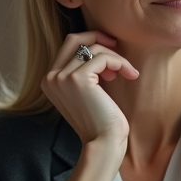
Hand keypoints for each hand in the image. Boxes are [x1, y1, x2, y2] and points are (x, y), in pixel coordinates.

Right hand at [40, 32, 138, 147]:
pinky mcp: (77, 79)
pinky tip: (130, 74)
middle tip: (116, 45)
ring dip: (115, 56)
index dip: (90, 43)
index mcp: (50, 81)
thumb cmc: (101, 122)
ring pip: (92, 48)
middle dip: (97, 37)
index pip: (67, 47)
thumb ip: (83, 73)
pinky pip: (102, 57)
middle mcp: (51, 78)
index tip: (109, 54)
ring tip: (126, 72)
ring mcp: (61, 78)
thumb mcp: (87, 93)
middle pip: (73, 39)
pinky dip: (119, 62)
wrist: (104, 144)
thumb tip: (98, 49)